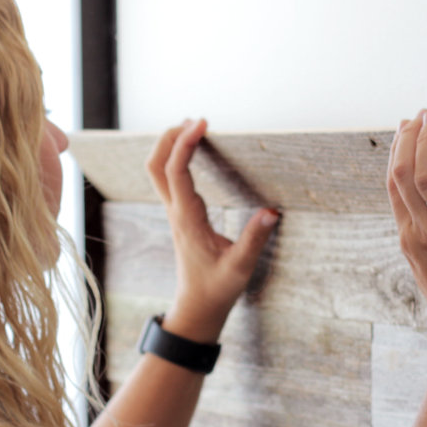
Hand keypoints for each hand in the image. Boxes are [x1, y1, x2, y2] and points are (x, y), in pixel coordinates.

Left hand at [146, 119, 278, 342]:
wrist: (197, 306)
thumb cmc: (217, 288)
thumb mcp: (241, 267)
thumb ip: (254, 239)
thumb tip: (271, 211)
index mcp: (188, 219)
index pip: (176, 172)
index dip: (185, 143)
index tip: (202, 123)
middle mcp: (176, 212)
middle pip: (155, 164)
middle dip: (169, 137)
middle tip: (194, 120)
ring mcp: (175, 213)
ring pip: (157, 171)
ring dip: (169, 146)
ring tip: (192, 128)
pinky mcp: (179, 216)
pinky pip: (168, 179)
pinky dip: (175, 159)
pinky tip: (193, 153)